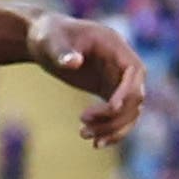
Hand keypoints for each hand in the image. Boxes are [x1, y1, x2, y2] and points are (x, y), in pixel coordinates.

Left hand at [26, 10, 148, 147]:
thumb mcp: (50, 40)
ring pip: (129, 112)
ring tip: (84, 135)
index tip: (110, 108)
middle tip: (83, 124)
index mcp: (114, 46)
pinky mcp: (109, 92)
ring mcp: (117, 80)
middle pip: (135, 96)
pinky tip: (95, 143)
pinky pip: (119, 116)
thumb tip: (74, 62)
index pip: (135, 71)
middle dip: (115, 115)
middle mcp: (122, 64)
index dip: (127, 91)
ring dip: (112, 128)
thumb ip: (62, 51)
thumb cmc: (47, 35)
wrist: (43, 39)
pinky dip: (110, 131)